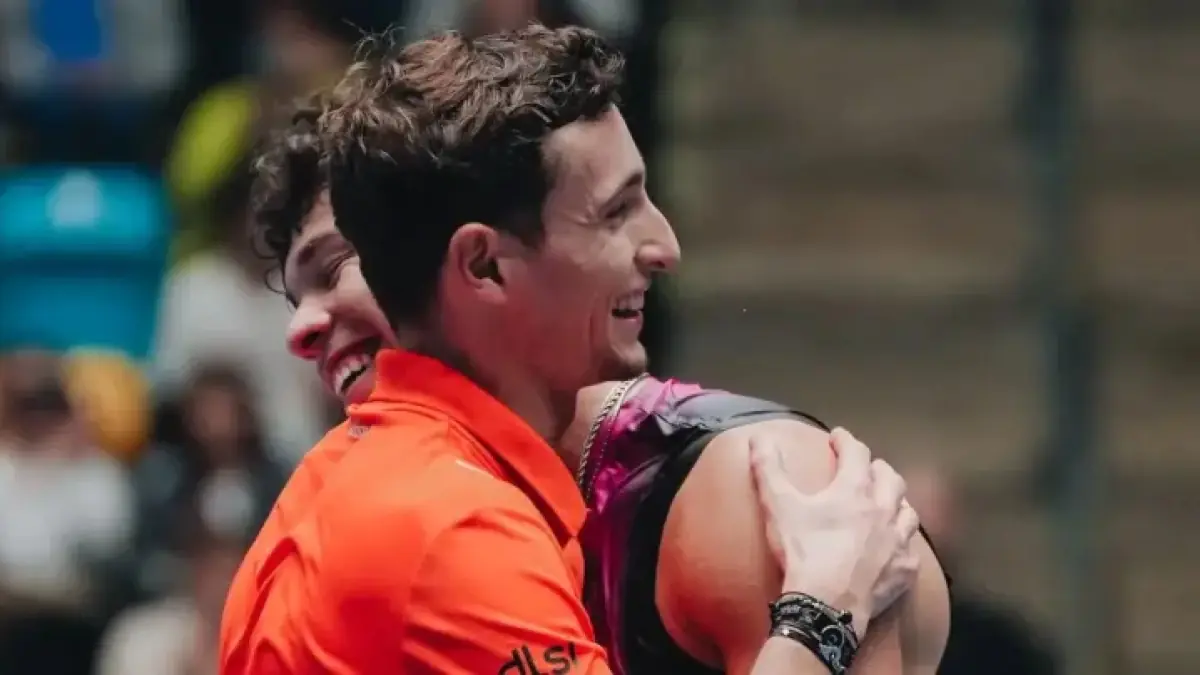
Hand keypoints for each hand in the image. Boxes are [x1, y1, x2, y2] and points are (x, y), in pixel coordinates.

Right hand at [750, 427, 920, 637]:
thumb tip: (758, 437)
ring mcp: (898, 541)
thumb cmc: (803, 552)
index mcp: (854, 490)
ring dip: (897, 502)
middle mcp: (883, 510)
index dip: (846, 441)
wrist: (826, 606)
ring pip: (908, 512)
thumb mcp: (778, 506)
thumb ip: (768, 468)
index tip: (837, 437)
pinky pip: (911, 550)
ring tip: (887, 503)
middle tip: (866, 468)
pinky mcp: (905, 570)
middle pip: (890, 478)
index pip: (856, 453)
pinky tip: (895, 547)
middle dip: (878, 468)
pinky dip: (903, 543)